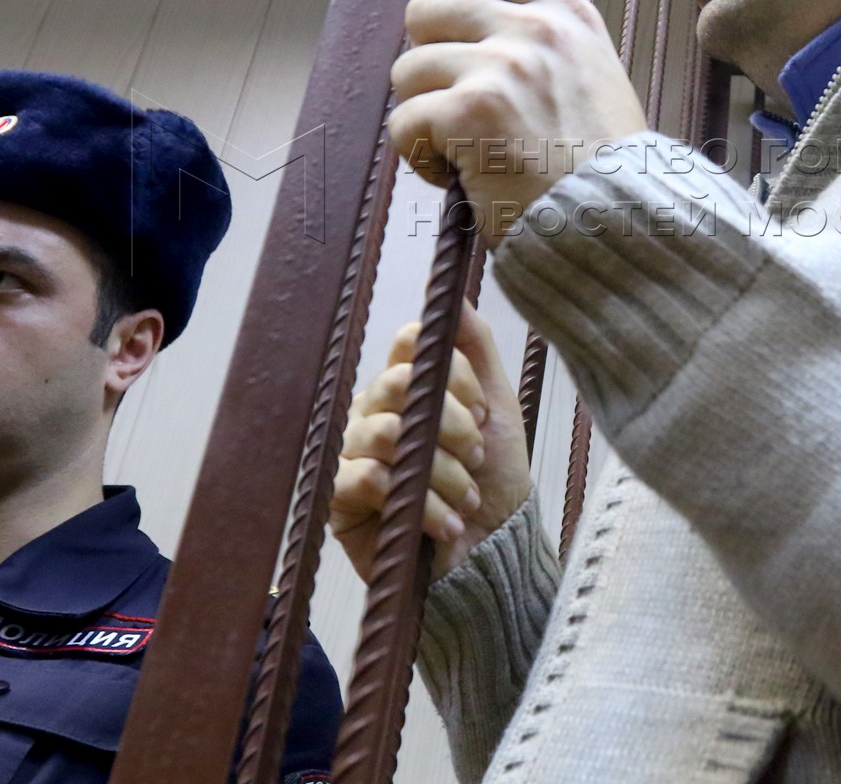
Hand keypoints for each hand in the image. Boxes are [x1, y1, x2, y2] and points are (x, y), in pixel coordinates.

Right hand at [330, 302, 532, 583]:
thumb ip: (475, 347)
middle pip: (398, 383)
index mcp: (407, 386)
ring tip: (467, 498)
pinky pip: (367, 479)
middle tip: (477, 456)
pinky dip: (419, 504)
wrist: (493, 553)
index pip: (409, 342)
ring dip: (443, 471)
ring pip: (389, 434)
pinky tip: (445, 524)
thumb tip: (452, 288)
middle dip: (453, 424)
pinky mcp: (342, 500)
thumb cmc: (492, 479)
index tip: (484, 411)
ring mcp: (355, 454)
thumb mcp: (498, 408)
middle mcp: (374, 412)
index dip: (451, 373)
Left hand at [388, 0, 648, 244]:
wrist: (622, 225)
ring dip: (422, 115)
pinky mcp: (471, 113)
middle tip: (455, 105)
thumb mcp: (592, 77)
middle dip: (427, 61)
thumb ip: (542, 45)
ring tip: (460, 149)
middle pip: (425, 8)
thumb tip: (471, 33)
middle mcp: (534, 29)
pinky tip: (455, 176)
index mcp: (564, 13)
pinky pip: (403, 122)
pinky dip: (418, 157)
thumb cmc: (605, 170)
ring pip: (407, 70)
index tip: (458, 36)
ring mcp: (502, 67)